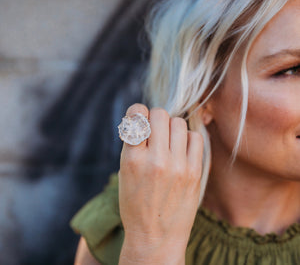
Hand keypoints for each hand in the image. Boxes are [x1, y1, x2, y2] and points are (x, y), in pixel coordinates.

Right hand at [118, 103, 203, 263]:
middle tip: (155, 129)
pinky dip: (187, 138)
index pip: (137, 115)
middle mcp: (155, 160)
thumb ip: (134, 144)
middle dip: (156, 117)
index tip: (139, 117)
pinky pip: (195, 137)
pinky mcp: (194, 172)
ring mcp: (178, 166)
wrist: (156, 237)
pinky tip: (181, 149)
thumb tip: (144, 117)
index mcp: (132, 159)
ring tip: (168, 140)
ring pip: (179, 122)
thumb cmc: (135, 204)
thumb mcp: (124, 173)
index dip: (138, 111)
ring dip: (172, 127)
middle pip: (160, 114)